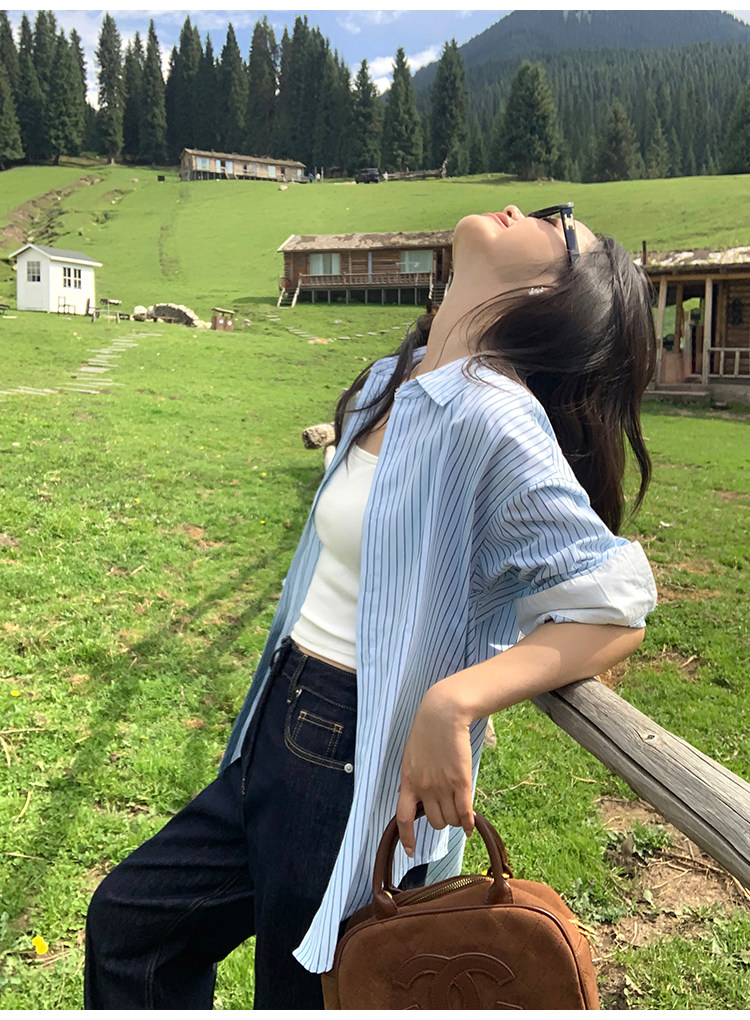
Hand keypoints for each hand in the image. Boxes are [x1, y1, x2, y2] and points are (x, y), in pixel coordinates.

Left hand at [396, 682, 474, 857]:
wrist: (443, 714)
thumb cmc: (426, 732)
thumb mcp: (410, 757)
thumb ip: (411, 779)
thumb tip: (410, 798)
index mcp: (408, 781)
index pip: (403, 818)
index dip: (407, 837)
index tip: (411, 851)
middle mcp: (424, 787)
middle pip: (434, 822)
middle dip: (441, 820)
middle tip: (447, 810)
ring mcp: (443, 785)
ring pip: (450, 819)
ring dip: (455, 820)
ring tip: (459, 810)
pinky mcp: (461, 780)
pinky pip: (465, 812)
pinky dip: (469, 823)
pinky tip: (472, 828)